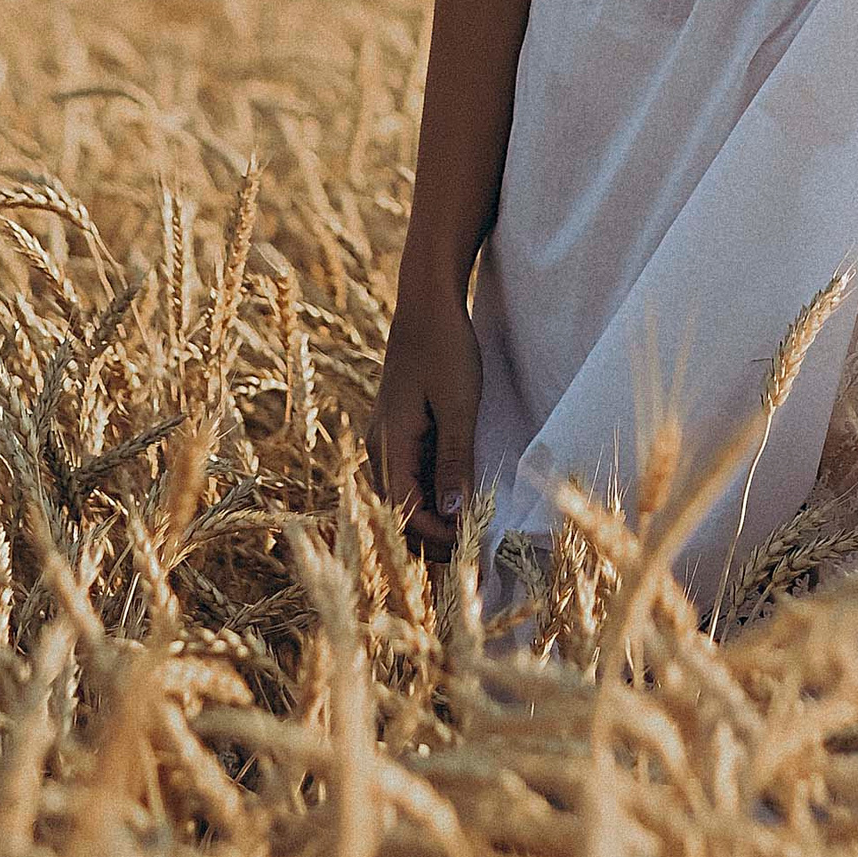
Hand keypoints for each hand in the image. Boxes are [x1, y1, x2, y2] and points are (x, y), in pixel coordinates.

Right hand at [368, 268, 482, 552]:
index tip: (474, 549)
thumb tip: (453, 513)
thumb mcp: (459, 404)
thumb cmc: (446, 347)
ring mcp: (387, 441)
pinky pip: (411, 479)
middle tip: (478, 554)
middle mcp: (379, 449)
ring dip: (434, 521)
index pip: (403, 514)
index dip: (437, 538)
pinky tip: (462, 500)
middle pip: (399, 515)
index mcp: (389, 445)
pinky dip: (433, 497)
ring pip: (404, 500)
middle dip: (434, 539)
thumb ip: (455, 458)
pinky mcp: (400, 432)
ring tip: (474, 533)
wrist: (428, 303)